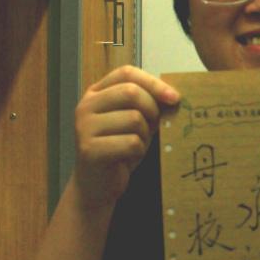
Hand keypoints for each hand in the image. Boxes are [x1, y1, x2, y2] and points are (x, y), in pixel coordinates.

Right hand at [73, 66, 180, 211]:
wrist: (97, 186)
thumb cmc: (119, 149)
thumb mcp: (135, 121)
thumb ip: (149, 105)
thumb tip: (174, 95)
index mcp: (96, 93)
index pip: (127, 73)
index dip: (153, 83)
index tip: (174, 97)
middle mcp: (86, 106)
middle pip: (131, 92)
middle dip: (152, 110)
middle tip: (154, 126)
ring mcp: (84, 127)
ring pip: (134, 119)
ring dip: (145, 135)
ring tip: (135, 145)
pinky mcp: (89, 149)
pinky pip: (131, 142)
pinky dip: (138, 151)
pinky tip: (129, 157)